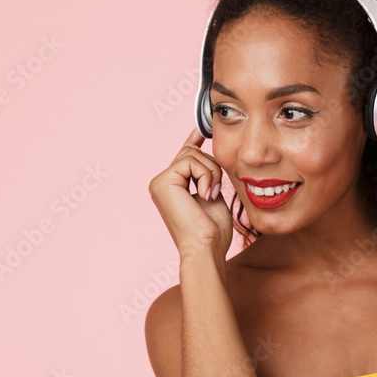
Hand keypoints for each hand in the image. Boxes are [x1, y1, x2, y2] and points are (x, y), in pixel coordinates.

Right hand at [148, 128, 233, 260]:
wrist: (206, 248)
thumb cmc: (212, 232)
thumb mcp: (212, 197)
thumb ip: (208, 177)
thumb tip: (210, 159)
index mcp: (173, 188)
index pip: (184, 156)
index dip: (194, 140)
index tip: (203, 128)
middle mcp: (162, 183)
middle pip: (192, 153)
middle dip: (212, 166)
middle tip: (217, 190)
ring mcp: (159, 182)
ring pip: (193, 155)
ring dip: (211, 173)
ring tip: (211, 195)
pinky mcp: (162, 181)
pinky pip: (189, 161)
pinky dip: (205, 176)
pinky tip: (205, 194)